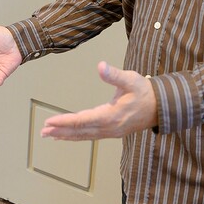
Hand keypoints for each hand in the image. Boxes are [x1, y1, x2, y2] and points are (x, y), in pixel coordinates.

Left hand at [41, 61, 157, 139]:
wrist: (161, 107)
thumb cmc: (145, 92)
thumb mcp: (131, 79)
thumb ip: (114, 74)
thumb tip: (101, 66)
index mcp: (111, 116)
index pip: (82, 120)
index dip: (64, 121)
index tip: (50, 121)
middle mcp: (108, 128)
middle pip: (79, 131)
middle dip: (60, 131)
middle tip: (43, 132)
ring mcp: (110, 132)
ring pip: (83, 136)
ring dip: (65, 136)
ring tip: (48, 135)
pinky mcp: (111, 132)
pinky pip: (89, 136)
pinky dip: (75, 136)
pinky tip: (65, 136)